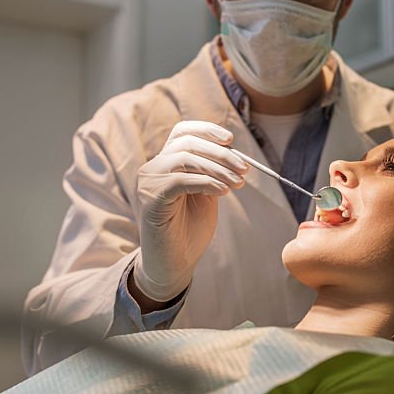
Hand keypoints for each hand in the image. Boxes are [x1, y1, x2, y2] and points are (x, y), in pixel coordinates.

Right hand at [133, 121, 246, 301]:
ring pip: (185, 159)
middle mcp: (153, 168)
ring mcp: (148, 183)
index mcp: (165, 163)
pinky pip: (180, 180)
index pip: (182, 132)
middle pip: (187, 143)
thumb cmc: (189, 230)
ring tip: (238, 183)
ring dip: (218, 169)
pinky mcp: (150, 199)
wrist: (174, 263)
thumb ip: (212, 172)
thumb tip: (233, 153)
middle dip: (221, 153)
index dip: (206, 130)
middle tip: (244, 168)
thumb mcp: (206, 194)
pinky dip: (206, 182)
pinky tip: (223, 192)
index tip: (230, 139)